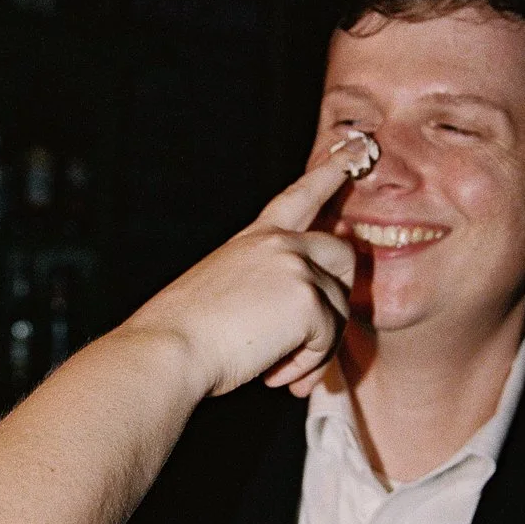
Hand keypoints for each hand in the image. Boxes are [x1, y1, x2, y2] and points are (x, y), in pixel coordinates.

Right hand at [122, 139, 362, 398]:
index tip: (355, 147)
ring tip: (278, 372)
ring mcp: (296, 267)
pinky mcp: (308, 299)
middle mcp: (279, 243)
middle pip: (343, 255)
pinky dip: (306, 367)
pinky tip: (274, 377)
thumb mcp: (226, 291)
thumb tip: (309, 320)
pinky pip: (328, 341)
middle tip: (318, 338)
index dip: (329, 172)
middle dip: (342, 296)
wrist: (169, 349)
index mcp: (254, 238)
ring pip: (339, 310)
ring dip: (315, 349)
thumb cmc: (185, 333)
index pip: (299, 196)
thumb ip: (267, 288)